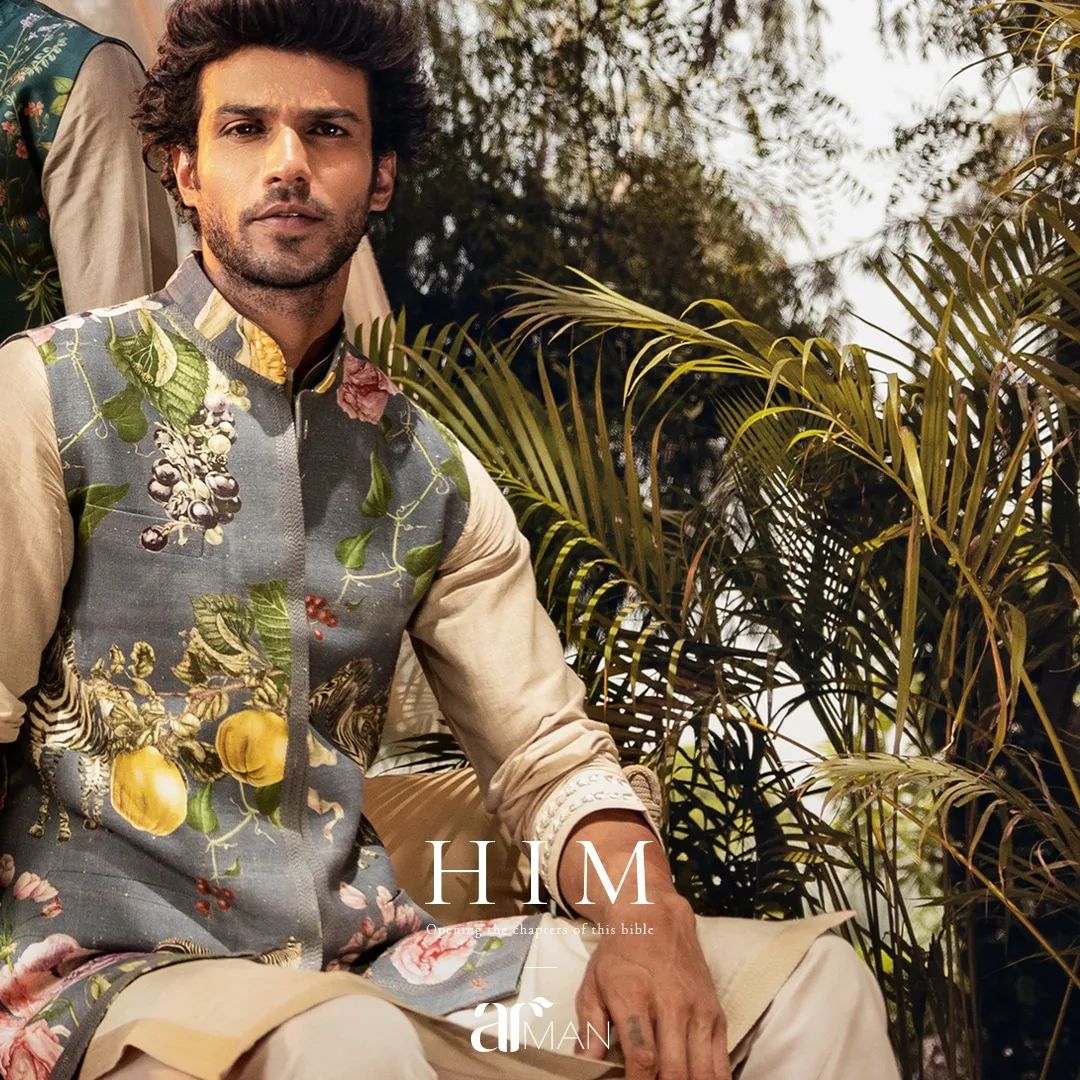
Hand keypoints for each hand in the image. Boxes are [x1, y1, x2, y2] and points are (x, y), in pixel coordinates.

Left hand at [574, 893, 730, 1079]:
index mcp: (636, 996)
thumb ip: (590, 1028)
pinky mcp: (716, 1014)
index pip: (643, 1056)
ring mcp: (699, 1010)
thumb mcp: (593, 984)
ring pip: (702, 1071)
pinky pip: (722, 1061)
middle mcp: (673, 1004)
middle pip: (676, 1071)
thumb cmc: (619, 954)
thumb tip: (585, 1064)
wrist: (654, 917)